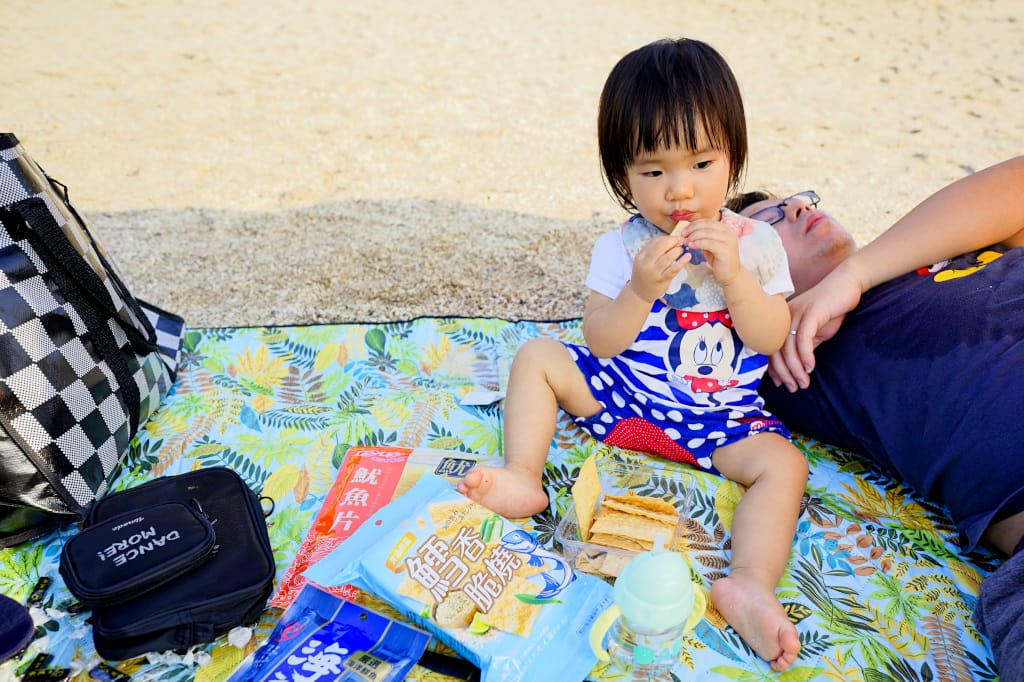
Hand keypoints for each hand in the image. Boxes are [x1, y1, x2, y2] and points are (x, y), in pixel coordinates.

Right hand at [629, 234, 689, 301]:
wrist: (640, 293)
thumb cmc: (645, 273)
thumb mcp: (644, 260)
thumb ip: (654, 249)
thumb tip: (670, 239)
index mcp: (640, 256)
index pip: (655, 242)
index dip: (667, 238)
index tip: (675, 238)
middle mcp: (645, 264)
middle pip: (660, 247)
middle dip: (672, 241)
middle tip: (681, 241)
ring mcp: (654, 273)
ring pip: (668, 257)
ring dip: (677, 250)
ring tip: (681, 250)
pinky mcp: (662, 280)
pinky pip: (674, 269)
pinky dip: (682, 261)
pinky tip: (688, 257)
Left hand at [680, 218, 740, 284]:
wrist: (730, 274)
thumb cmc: (719, 259)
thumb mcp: (709, 245)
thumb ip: (702, 237)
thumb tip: (687, 231)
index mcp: (725, 229)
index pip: (707, 221)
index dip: (694, 224)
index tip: (684, 231)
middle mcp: (728, 232)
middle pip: (707, 225)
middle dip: (692, 229)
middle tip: (683, 235)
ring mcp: (728, 241)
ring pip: (707, 233)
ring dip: (694, 236)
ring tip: (686, 242)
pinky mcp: (726, 250)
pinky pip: (709, 244)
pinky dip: (698, 243)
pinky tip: (691, 246)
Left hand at [768, 265, 863, 390]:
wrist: (847, 284)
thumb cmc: (831, 308)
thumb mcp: (815, 331)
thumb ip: (805, 346)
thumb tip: (798, 367)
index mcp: (782, 321)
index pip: (772, 348)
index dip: (774, 368)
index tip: (781, 384)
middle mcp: (784, 317)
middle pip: (776, 350)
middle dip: (784, 373)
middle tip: (793, 388)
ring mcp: (796, 313)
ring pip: (789, 347)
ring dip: (796, 369)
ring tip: (804, 383)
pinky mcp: (811, 312)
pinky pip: (804, 338)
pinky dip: (805, 355)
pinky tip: (810, 368)